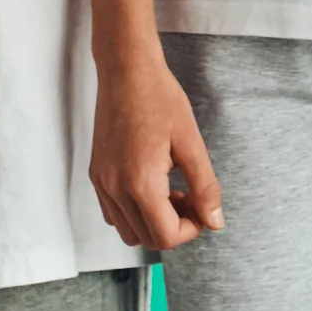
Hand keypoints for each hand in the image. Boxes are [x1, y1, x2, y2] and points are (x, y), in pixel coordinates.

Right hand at [92, 51, 224, 255]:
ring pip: (128, 231)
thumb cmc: (160, 99)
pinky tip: (151, 186)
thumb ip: (205, 187)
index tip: (202, 206)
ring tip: (172, 191)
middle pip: (146, 239)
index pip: (165, 237)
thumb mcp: (191, 143)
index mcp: (140, 183)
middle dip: (174, 227)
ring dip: (153, 222)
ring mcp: (101, 183)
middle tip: (191, 198)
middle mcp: (114, 188)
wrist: (126, 71)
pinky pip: (113, 213)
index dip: (191, 229)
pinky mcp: (96, 175)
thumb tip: (215, 222)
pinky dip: (135, 212)